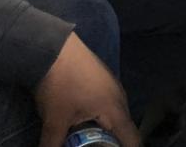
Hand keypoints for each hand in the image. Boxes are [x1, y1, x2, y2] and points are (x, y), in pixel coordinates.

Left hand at [35, 32, 139, 146]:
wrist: (53, 48)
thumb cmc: (60, 85)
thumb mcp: (54, 121)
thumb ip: (53, 144)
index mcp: (115, 109)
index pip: (133, 138)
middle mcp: (119, 96)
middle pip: (125, 127)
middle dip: (116, 142)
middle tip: (101, 145)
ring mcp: (112, 84)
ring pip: (116, 114)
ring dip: (108, 128)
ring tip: (94, 138)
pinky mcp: (103, 78)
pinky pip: (110, 103)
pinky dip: (103, 116)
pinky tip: (87, 119)